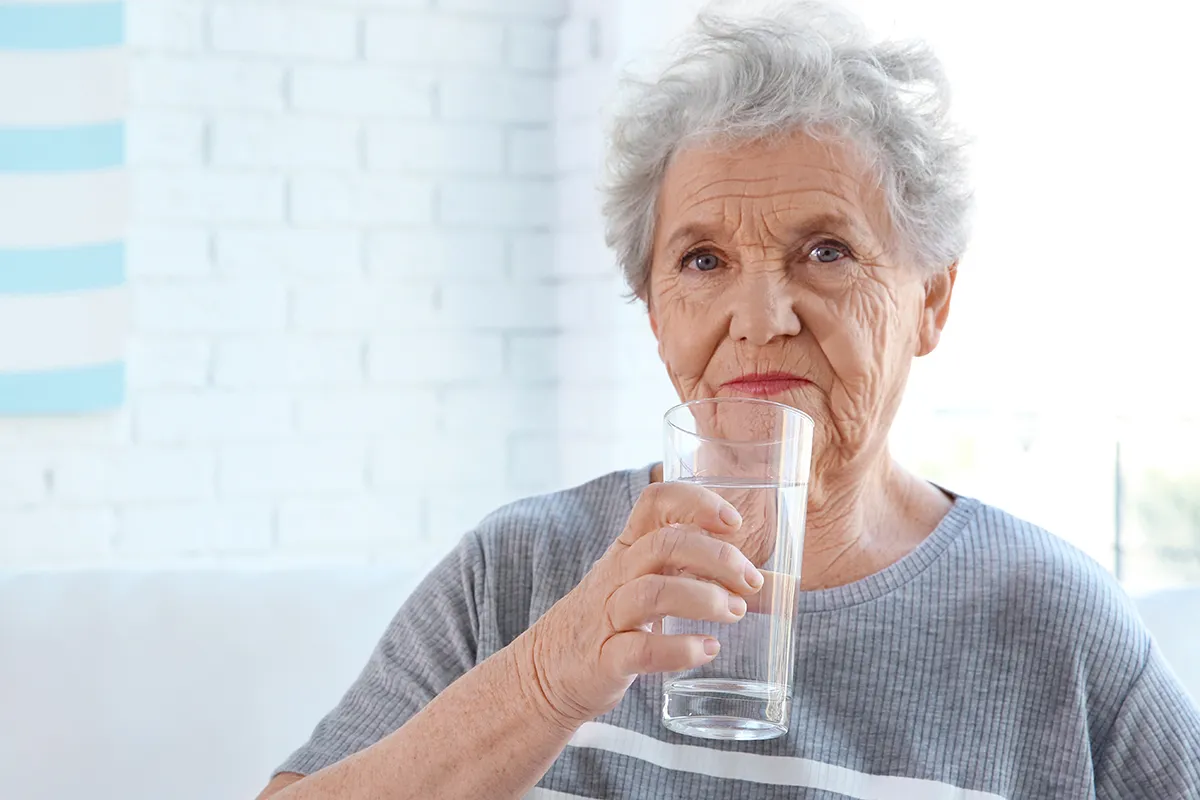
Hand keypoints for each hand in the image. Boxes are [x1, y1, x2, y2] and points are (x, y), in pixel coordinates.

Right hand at [515, 481, 764, 729]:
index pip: (654, 501)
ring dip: (702, 598)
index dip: (695, 501)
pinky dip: (679, 649)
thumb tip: (772, 578)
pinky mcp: (605, 659)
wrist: (547, 673)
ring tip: (736, 612)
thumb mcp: (643, 585)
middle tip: (753, 579)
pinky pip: (640, 649)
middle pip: (664, 545)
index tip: (733, 520)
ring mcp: (607, 616)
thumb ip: (695, 574)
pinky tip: (707, 650)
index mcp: (628, 549)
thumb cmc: (610, 623)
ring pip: (652, 592)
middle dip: (716, 556)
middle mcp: (616, 576)